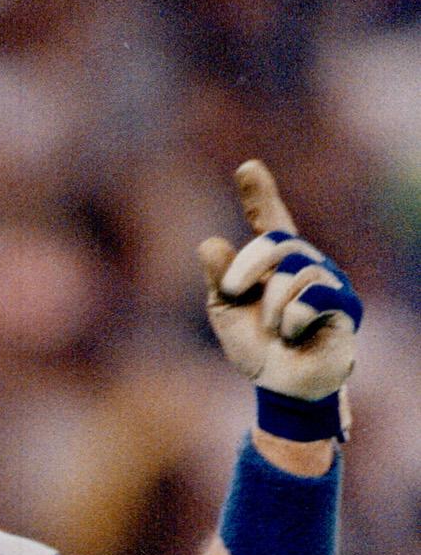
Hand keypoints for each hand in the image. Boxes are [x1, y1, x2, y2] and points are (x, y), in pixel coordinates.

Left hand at [198, 160, 360, 402]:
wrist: (280, 386)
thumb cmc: (256, 347)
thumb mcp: (227, 313)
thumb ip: (219, 280)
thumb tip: (209, 244)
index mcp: (275, 262)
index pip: (270, 220)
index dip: (260, 194)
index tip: (247, 168)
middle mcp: (305, 262)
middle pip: (277, 242)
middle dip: (247, 267)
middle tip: (232, 291)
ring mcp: (328, 280)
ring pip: (293, 274)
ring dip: (269, 309)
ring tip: (273, 331)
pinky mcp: (345, 304)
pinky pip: (311, 298)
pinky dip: (291, 322)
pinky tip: (293, 336)